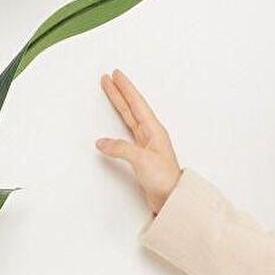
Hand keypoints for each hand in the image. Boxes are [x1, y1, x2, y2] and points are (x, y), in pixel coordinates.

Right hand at [95, 67, 180, 214]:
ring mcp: (146, 145)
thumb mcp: (142, 160)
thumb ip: (121, 149)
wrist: (172, 199)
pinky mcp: (141, 156)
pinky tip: (111, 127)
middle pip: (132, 107)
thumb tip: (102, 142)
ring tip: (110, 92)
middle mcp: (151, 135)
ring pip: (129, 118)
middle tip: (108, 78)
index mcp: (154, 131)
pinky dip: (117, 126)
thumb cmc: (165, 180)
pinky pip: (126, 134)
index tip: (116, 75)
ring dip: (119, 105)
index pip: (137, 103)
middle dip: (119, 92)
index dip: (126, 88)